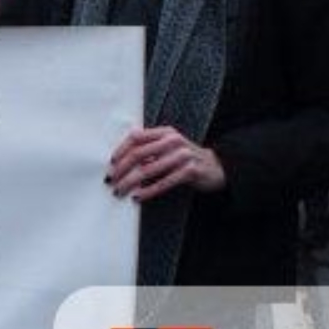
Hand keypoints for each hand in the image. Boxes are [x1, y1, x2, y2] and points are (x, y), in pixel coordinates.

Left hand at [106, 126, 225, 201]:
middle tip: (111, 180)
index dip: (121, 150)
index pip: (136, 137)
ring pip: (148, 170)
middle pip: (138, 154)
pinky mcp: (190, 171)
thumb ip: (149, 150)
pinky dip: (148, 191)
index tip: (111, 163)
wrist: (217, 167)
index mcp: (165, 132)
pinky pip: (163, 183)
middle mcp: (173, 141)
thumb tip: (119, 162)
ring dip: (130, 182)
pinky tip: (138, 197)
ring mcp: (183, 155)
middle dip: (121, 169)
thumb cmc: (185, 158)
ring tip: (119, 191)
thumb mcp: (168, 147)